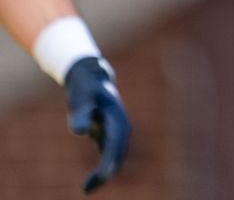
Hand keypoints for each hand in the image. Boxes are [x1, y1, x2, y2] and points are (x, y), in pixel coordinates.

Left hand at [63, 56, 129, 192]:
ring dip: (104, 173)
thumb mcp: (81, 97)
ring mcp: (115, 132)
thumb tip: (80, 132)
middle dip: (106, 172)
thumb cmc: (85, 88)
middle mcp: (120, 127)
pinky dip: (101, 169)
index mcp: (118, 119)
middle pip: (117, 154)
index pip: (116, 144)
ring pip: (114, 157)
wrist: (90, 78)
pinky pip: (108, 156)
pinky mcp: (107, 136)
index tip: (102, 175)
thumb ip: (80, 113)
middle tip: (88, 189)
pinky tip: (90, 181)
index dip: (110, 161)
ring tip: (87, 189)